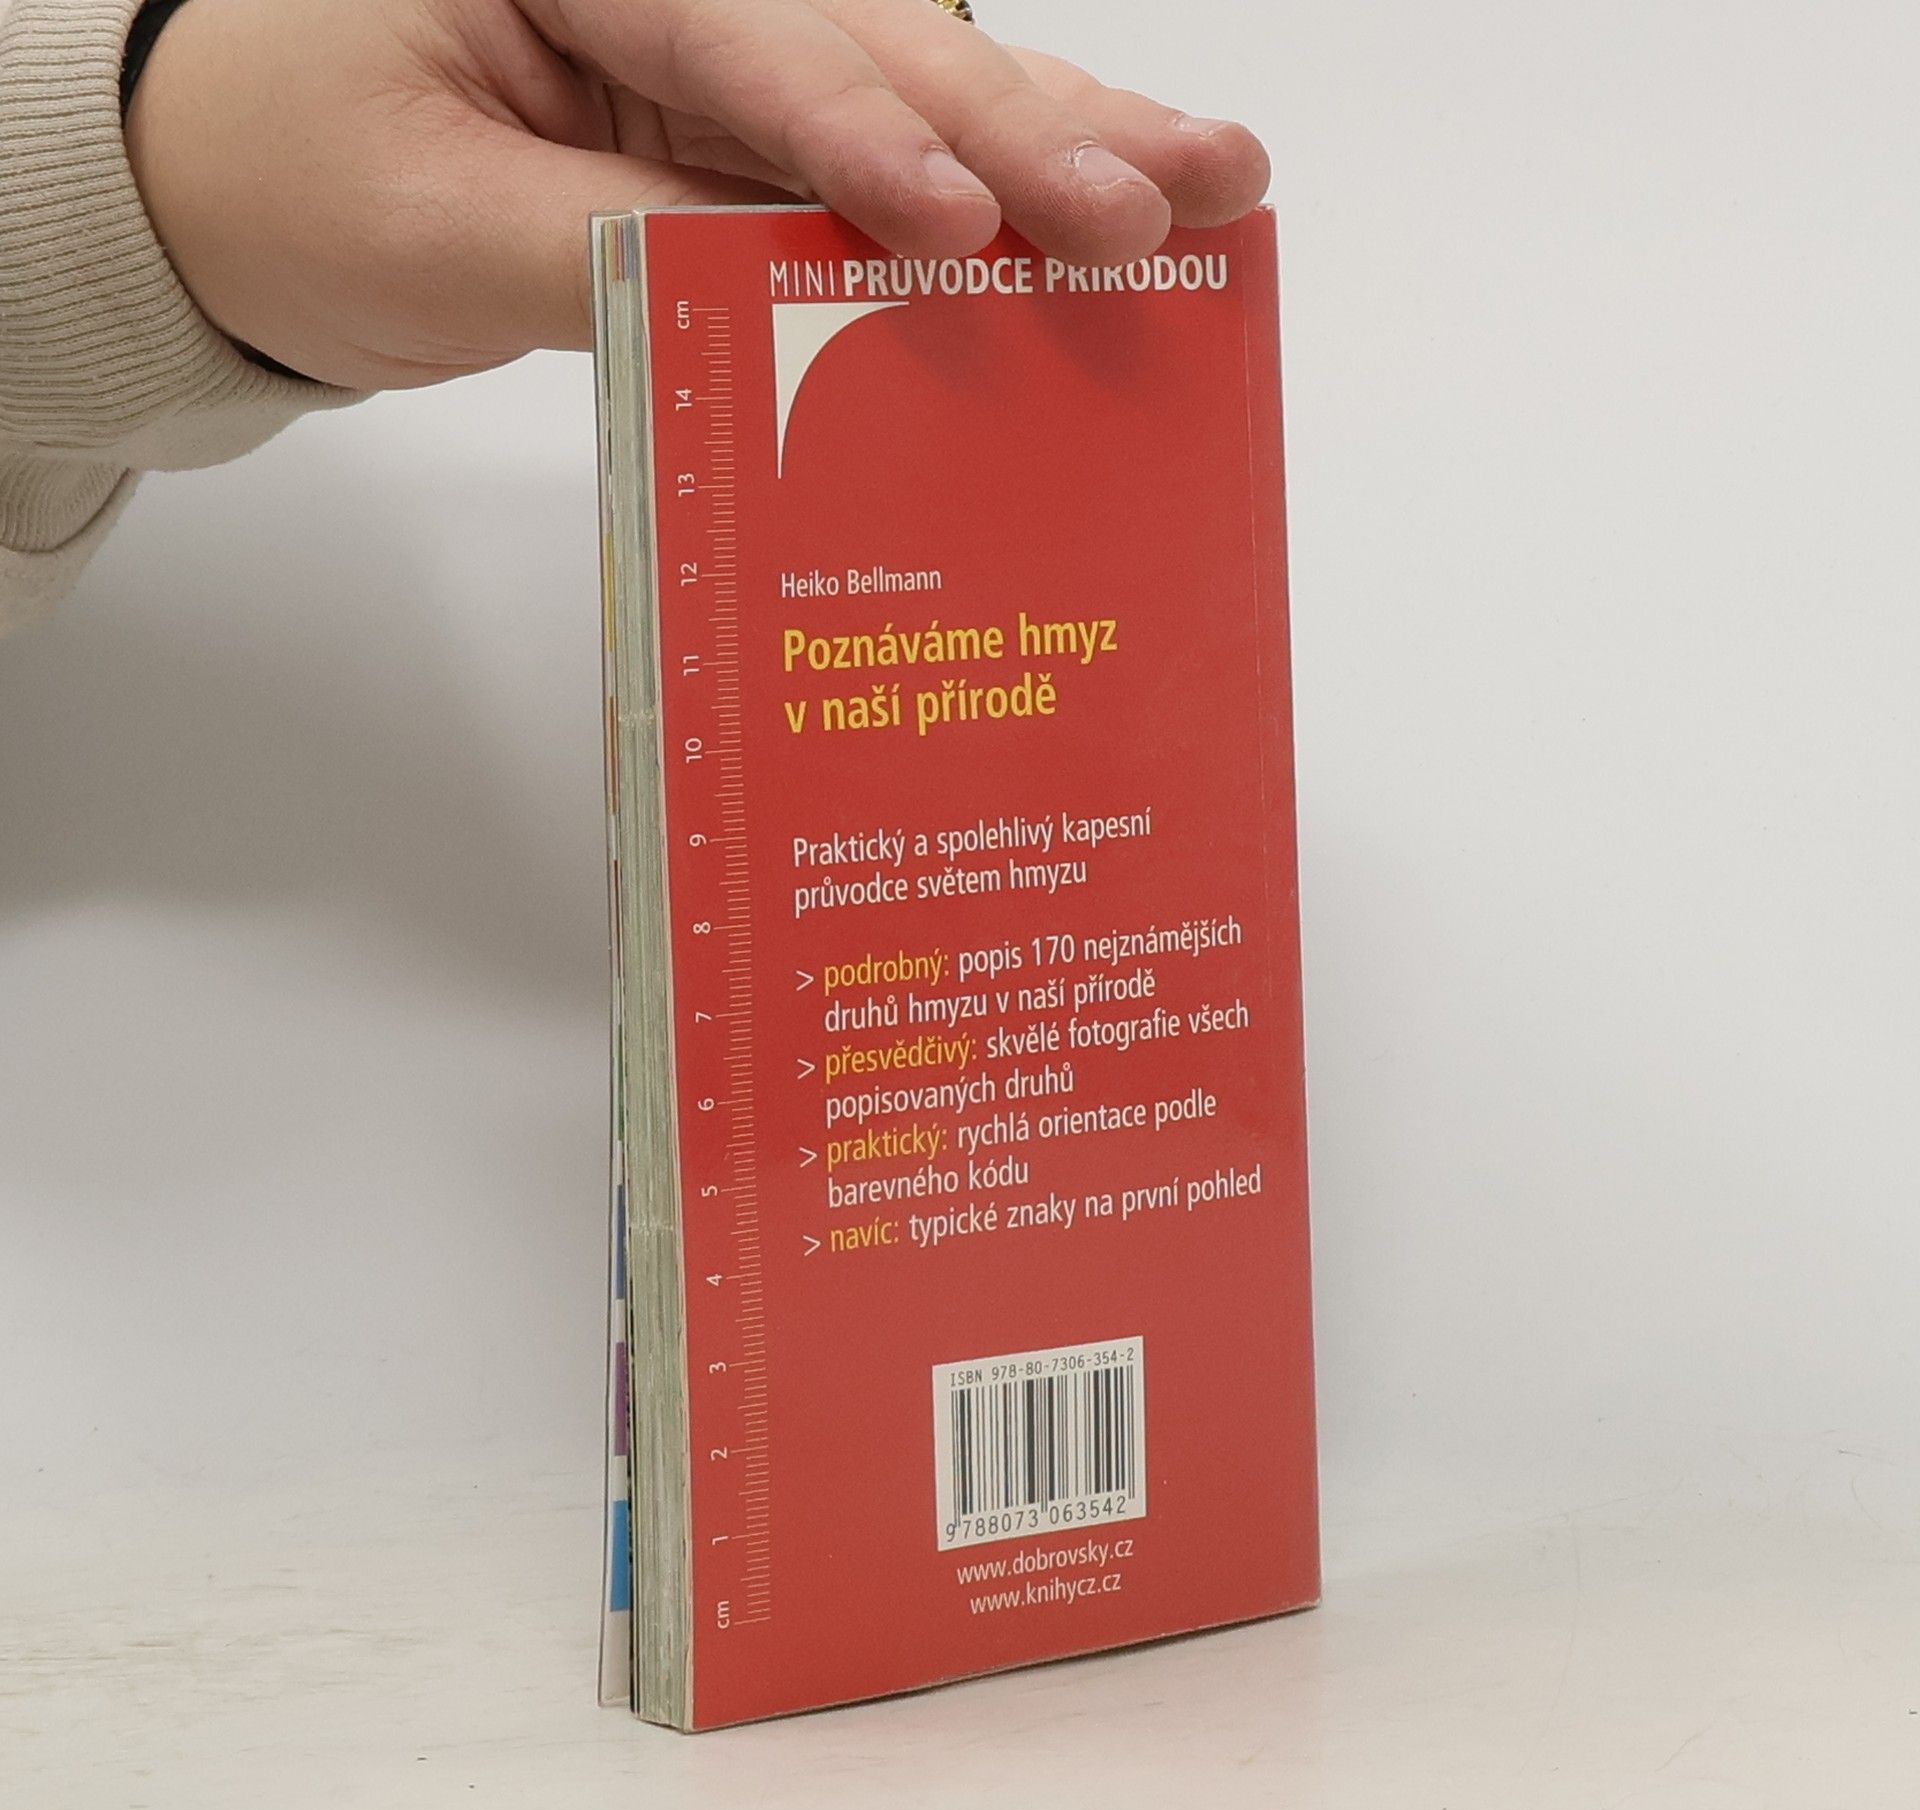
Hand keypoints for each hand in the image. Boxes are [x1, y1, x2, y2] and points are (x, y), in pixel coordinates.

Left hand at [124, 0, 1269, 390]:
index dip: (863, 139)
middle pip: (877, 43)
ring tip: (1213, 181)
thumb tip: (777, 302)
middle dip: (1028, 130)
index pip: (742, 41)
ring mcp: (717, 46)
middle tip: (1176, 193)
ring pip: (915, 88)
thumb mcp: (432, 228)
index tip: (965, 231)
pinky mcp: (738, 124)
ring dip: (1064, 144)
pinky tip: (1115, 194)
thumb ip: (612, 255)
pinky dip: (997, 193)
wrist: (241, 188)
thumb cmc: (295, 176)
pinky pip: (880, 155)